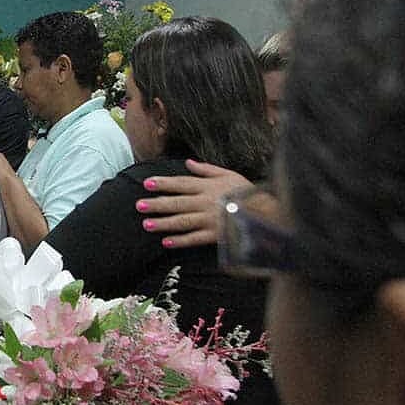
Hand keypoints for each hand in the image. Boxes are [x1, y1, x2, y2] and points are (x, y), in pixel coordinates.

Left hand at [137, 159, 253, 247]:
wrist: (266, 212)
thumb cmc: (246, 192)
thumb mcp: (228, 175)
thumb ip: (206, 169)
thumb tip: (188, 162)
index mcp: (208, 187)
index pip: (182, 184)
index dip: (164, 183)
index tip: (147, 183)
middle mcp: (206, 203)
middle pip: (178, 203)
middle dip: (157, 204)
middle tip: (139, 205)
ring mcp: (210, 220)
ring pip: (183, 221)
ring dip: (163, 223)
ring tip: (146, 224)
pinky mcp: (215, 235)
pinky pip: (195, 238)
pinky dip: (180, 241)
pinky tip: (166, 242)